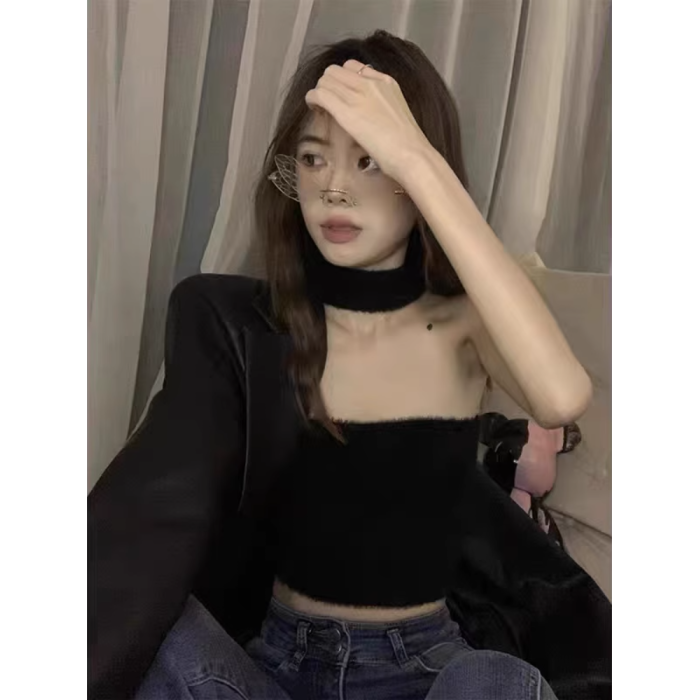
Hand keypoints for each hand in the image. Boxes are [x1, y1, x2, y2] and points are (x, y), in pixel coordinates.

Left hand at [305, 59, 433, 184]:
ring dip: (319, 92)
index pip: (354, 67)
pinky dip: (312, 99)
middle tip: (327, 103)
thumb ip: (382, 106)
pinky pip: (320, 94)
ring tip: (320, 108)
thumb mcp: (397, 113)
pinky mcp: (346, 112)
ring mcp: (357, 96)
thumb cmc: (408, 144)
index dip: (342, 79)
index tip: (341, 94)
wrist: (412, 154)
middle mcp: (370, 83)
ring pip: (325, 80)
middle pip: (335, 70)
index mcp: (385, 82)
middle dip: (327, 84)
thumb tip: (369, 113)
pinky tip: (314, 108)